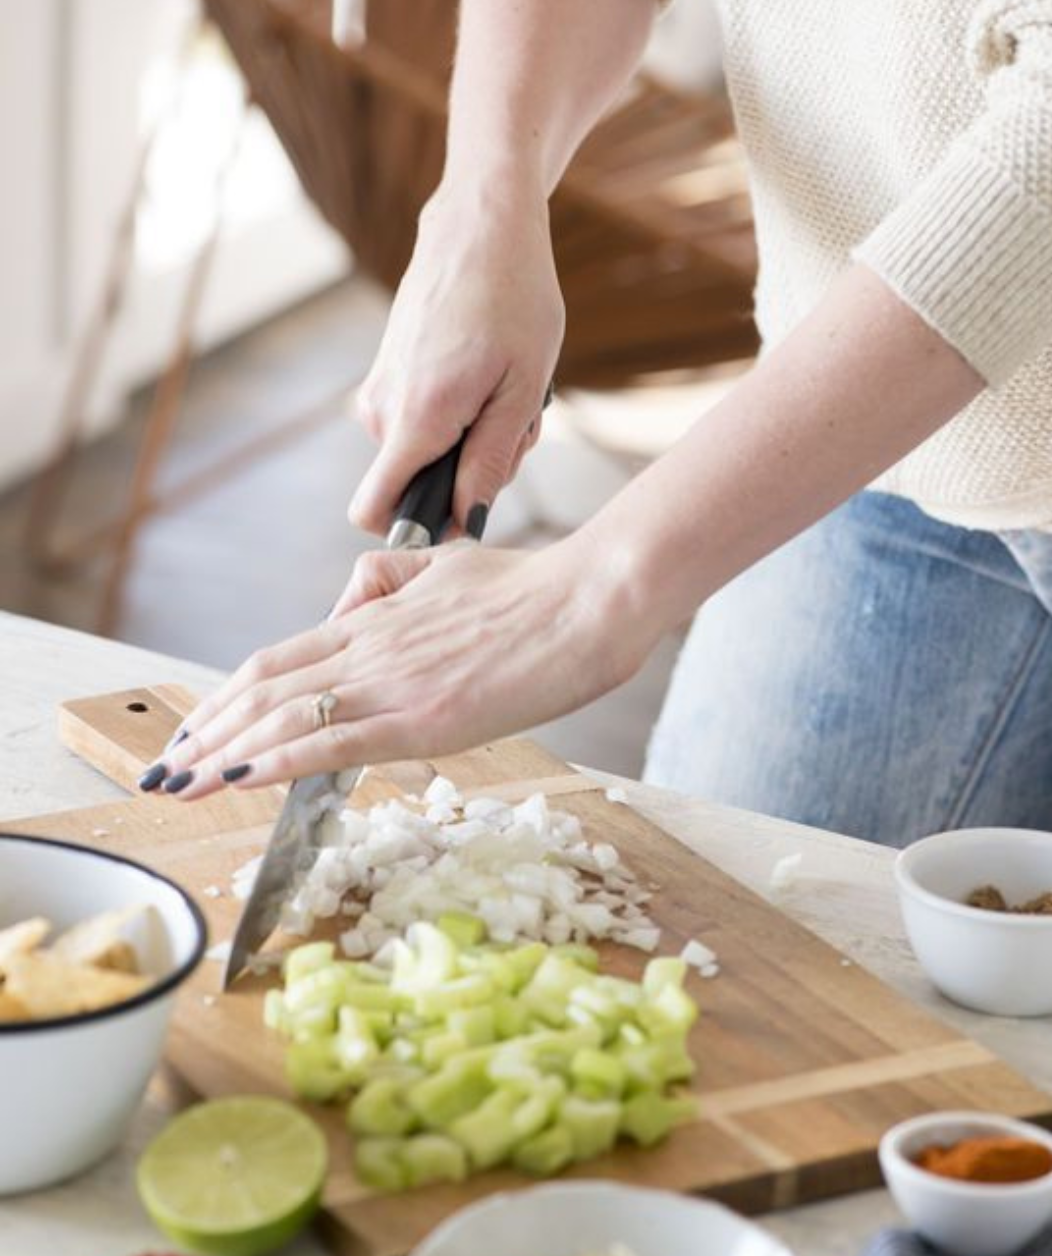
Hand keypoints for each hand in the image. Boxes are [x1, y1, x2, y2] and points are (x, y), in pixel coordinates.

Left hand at [142, 538, 644, 797]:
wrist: (587, 601)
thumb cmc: (531, 588)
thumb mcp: (447, 565)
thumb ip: (390, 581)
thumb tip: (350, 601)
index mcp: (374, 619)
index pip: (277, 659)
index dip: (226, 697)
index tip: (197, 728)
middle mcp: (369, 649)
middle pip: (262, 688)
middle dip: (206, 732)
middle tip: (165, 768)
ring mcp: (393, 683)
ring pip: (284, 716)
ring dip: (223, 754)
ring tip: (181, 785)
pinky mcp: (424, 718)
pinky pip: (334, 740)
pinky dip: (278, 760)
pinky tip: (240, 778)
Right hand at [350, 181, 563, 537]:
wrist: (482, 225)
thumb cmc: (515, 299)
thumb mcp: (522, 390)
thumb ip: (491, 462)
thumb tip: (466, 522)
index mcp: (416, 416)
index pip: (374, 510)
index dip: (417, 527)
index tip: (466, 508)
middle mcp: (382, 407)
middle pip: (413, 484)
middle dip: (466, 474)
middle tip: (515, 424)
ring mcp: (379, 386)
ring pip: (422, 451)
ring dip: (469, 439)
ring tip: (506, 390)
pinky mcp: (386, 371)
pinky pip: (419, 420)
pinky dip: (457, 413)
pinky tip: (488, 373)